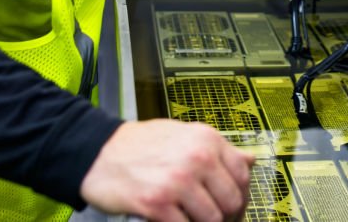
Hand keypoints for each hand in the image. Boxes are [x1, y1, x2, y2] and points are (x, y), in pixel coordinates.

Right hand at [80, 120, 254, 220]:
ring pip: (212, 219)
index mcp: (206, 140)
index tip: (233, 208)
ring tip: (190, 219)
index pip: (243, 176)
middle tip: (212, 220)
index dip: (241, 198)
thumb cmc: (139, 144)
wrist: (97, 151)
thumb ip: (218, 150)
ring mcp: (177, 181)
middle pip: (231, 202)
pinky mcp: (156, 203)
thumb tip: (250, 161)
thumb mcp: (184, 135)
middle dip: (225, 217)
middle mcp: (196, 158)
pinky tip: (173, 221)